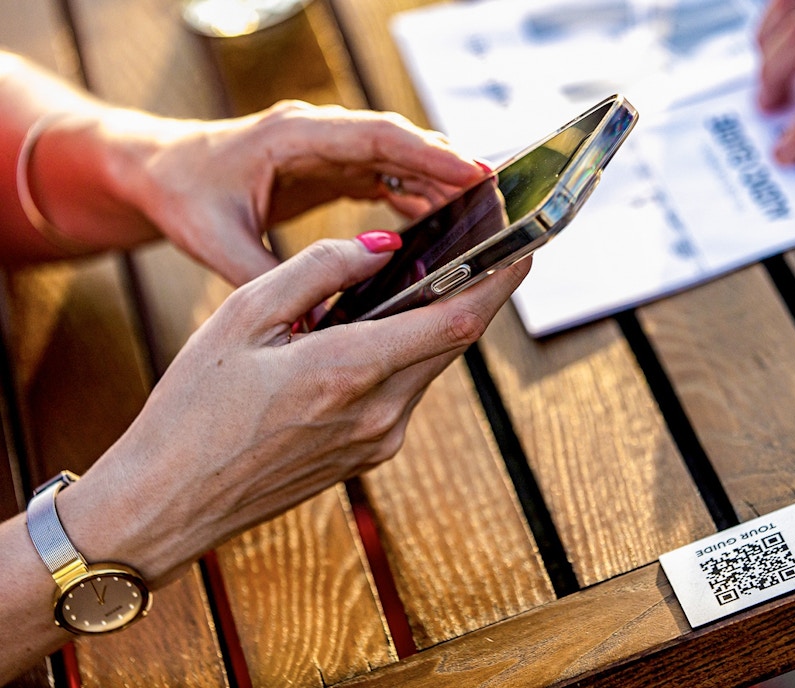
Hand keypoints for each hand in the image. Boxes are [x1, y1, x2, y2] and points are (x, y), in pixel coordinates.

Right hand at [58, 237, 529, 586]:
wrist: (168, 503)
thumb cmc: (192, 407)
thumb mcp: (242, 316)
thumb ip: (319, 269)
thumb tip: (384, 246)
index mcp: (349, 371)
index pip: (456, 318)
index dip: (500, 277)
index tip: (526, 242)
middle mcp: (380, 413)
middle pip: (455, 339)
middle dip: (480, 290)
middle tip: (486, 244)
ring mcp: (380, 441)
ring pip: (432, 365)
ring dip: (439, 320)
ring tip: (431, 275)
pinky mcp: (371, 455)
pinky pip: (407, 391)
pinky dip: (408, 353)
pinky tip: (383, 329)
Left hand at [121, 102, 485, 283]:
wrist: (156, 171)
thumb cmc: (182, 196)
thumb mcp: (219, 242)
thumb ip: (272, 278)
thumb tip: (322, 319)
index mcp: (293, 136)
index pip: (378, 137)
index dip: (431, 156)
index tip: (475, 174)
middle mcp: (318, 133)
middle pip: (402, 143)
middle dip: (451, 169)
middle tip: (498, 200)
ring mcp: (328, 147)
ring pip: (399, 159)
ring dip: (439, 184)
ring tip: (480, 218)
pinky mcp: (331, 165)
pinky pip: (385, 175)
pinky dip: (414, 196)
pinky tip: (438, 225)